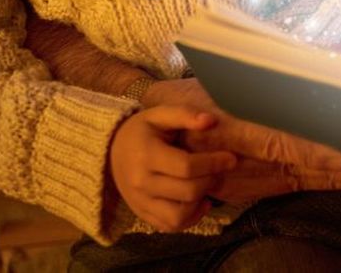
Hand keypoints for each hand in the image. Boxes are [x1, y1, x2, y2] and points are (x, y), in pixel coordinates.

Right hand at [108, 105, 235, 231]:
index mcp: (147, 155)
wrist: (110, 151)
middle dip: (211, 180)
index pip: (187, 167)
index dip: (213, 163)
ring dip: (200, 201)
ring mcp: (140, 203)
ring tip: (207, 185)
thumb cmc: (141, 130)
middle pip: (187, 191)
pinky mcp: (142, 215)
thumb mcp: (160, 114)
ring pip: (179, 215)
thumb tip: (211, 120)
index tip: (231, 158)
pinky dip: (189, 218)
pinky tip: (198, 201)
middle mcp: (141, 183)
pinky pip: (170, 226)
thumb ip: (185, 114)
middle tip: (221, 170)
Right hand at [144, 78, 340, 198]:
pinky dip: (312, 181)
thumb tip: (331, 52)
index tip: (339, 157)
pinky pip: (284, 184)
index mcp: (229, 125)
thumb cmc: (190, 94)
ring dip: (329, 181)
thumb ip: (276, 61)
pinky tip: (339, 180)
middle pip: (290, 166)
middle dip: (330, 172)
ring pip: (291, 179)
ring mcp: (239, 174)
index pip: (274, 141)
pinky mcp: (243, 185)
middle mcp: (237, 154)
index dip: (307, 151)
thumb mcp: (223, 73)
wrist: (150, 135)